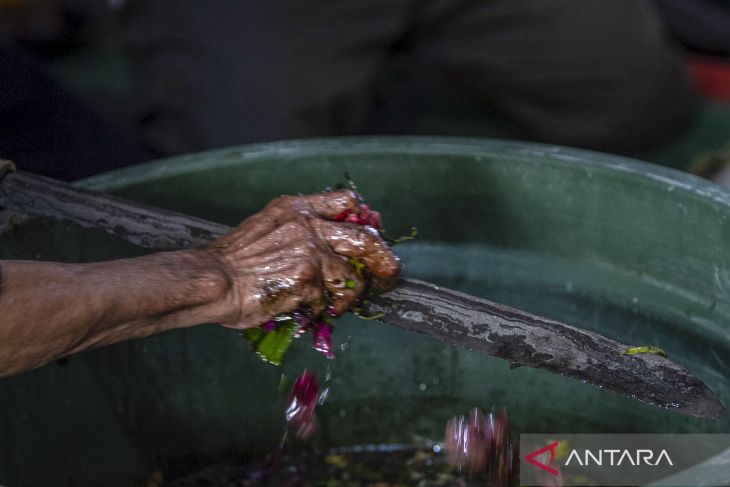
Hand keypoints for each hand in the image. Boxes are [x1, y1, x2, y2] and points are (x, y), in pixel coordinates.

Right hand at [207, 189, 399, 328]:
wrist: (212, 280)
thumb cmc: (233, 261)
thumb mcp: (267, 227)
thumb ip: (299, 231)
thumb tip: (331, 248)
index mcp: (296, 209)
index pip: (345, 201)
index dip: (365, 218)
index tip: (372, 232)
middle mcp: (308, 227)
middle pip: (366, 239)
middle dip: (384, 261)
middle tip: (388, 276)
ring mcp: (310, 254)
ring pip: (350, 279)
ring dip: (347, 297)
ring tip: (334, 306)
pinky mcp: (308, 282)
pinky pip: (327, 302)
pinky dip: (321, 311)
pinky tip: (306, 311)